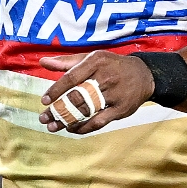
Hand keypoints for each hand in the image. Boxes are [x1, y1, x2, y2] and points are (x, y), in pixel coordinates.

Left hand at [38, 51, 154, 133]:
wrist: (144, 74)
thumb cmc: (111, 65)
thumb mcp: (91, 58)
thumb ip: (66, 62)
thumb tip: (42, 62)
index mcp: (95, 62)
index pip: (71, 77)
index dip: (56, 90)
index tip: (44, 101)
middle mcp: (105, 77)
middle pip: (77, 96)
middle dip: (58, 109)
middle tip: (44, 118)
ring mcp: (114, 94)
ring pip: (87, 110)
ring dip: (68, 121)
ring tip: (54, 127)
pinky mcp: (121, 109)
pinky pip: (99, 121)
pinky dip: (84, 127)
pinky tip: (72, 129)